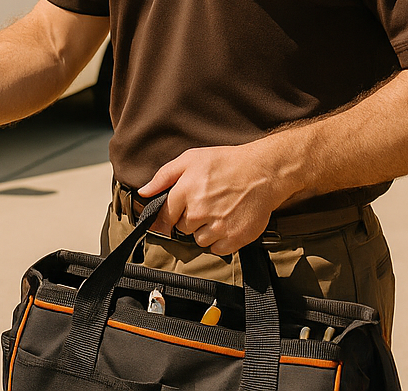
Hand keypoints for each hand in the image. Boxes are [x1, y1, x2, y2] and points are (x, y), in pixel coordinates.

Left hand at [137, 142, 296, 257]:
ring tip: (218, 212)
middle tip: (205, 205)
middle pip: (183, 229)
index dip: (167, 218)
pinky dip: (220, 240)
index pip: (165, 216)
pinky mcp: (235, 238)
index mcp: (186, 192)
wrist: (263, 171)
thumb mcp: (191, 159)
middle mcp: (200, 211)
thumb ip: (164, 176)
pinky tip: (227, 222)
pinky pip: (217, 249)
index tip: (171, 219)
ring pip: (199, 240)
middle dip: (190, 220)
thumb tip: (144, 192)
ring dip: (205, 231)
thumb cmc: (226, 163)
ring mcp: (218, 226)